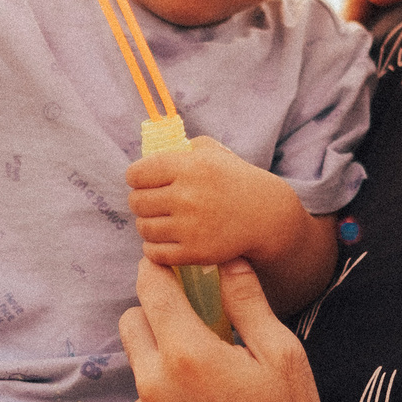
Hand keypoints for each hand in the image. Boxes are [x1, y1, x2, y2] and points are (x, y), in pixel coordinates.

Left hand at [122, 258, 352, 401]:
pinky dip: (165, 400)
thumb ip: (248, 303)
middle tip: (193, 323)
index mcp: (188, 354)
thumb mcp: (283, 356)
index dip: (156, 269)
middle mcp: (155, 383)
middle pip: (131, 322)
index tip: (167, 264)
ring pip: (139, 367)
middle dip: (156, 313)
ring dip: (162, 361)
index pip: (151, 289)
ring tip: (208, 382)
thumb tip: (229, 263)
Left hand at [126, 137, 301, 270]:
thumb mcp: (213, 152)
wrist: (266, 215)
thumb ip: (182, 149)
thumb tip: (150, 157)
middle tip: (152, 202)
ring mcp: (190, 227)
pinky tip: (165, 239)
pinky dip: (153, 247)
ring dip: (148, 225)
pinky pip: (154, 253)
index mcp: (190, 167)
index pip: (137, 174)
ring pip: (143, 228)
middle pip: (136, 202)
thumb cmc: (235, 179)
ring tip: (161, 221)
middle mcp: (188, 196)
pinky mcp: (195, 253)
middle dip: (141, 201)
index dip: (135, 177)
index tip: (141, 181)